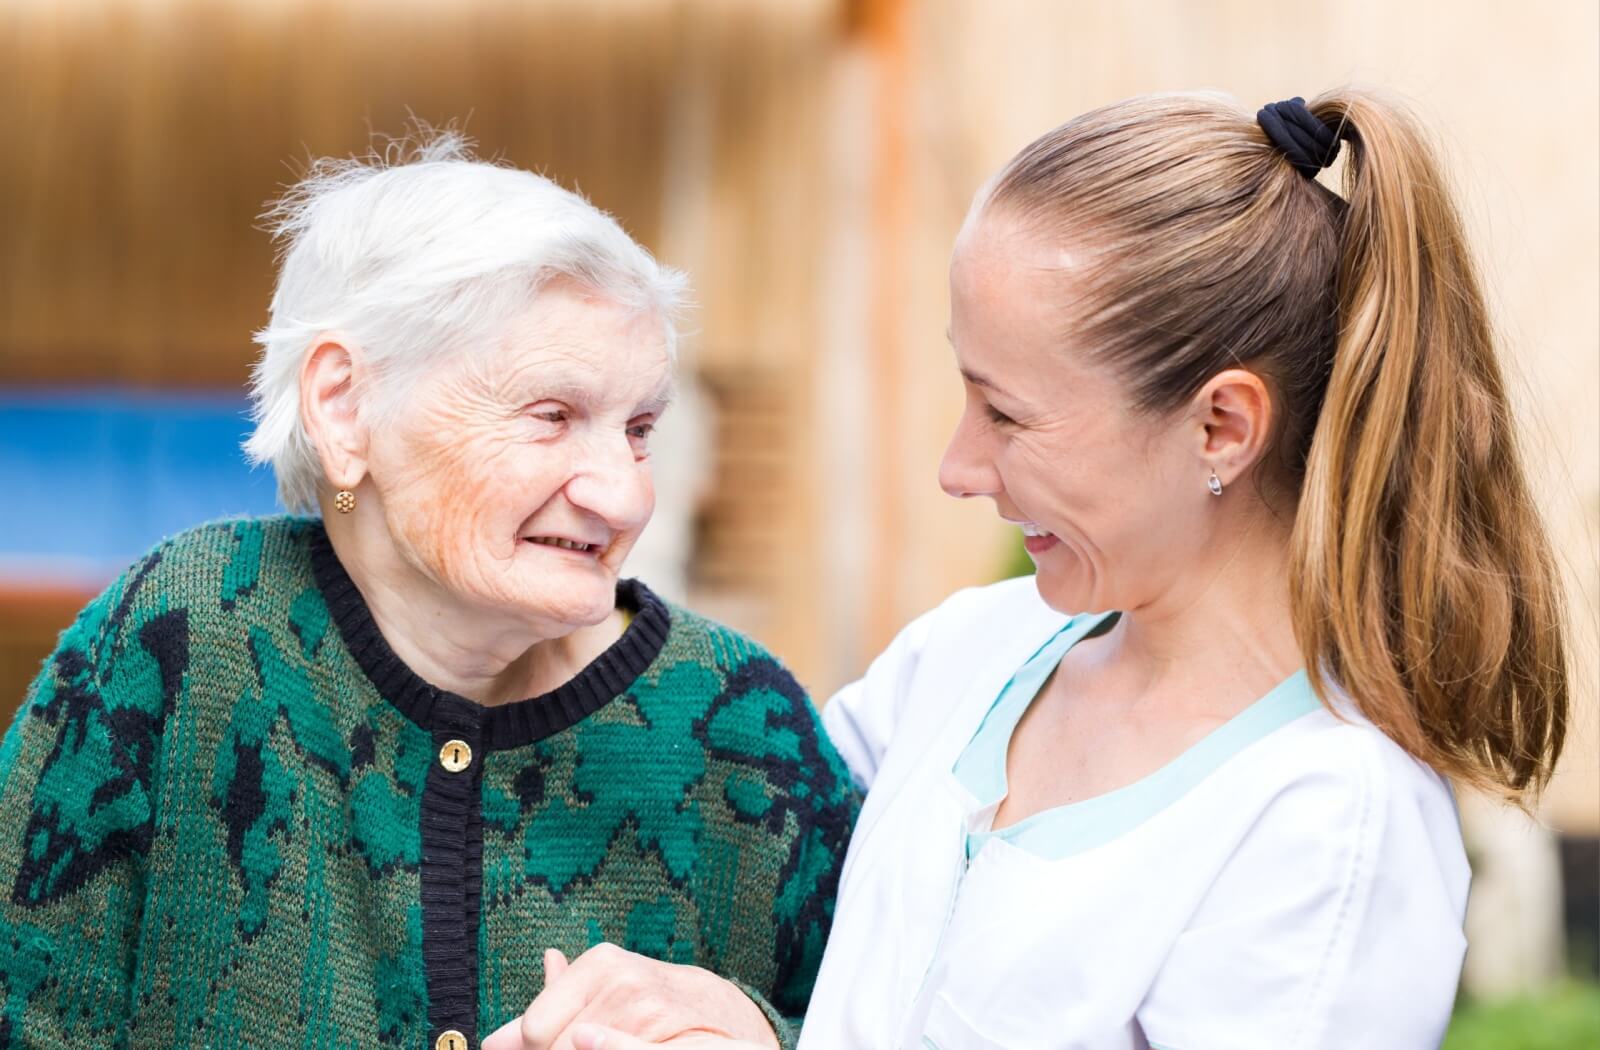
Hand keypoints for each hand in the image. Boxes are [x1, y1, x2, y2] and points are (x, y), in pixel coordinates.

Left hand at [481, 944, 780, 1049]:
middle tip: (583, 1042)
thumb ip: (547, 1012)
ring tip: (599, 1044)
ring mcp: (647, 1011)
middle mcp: (622, 980)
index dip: (537, 1047)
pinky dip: (606, 1048)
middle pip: (556, 1046)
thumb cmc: (648, 1005)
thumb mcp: (600, 994)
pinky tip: (593, 1043)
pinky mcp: (665, 1040)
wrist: (722, 1014)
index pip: (534, 1029)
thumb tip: (489, 1041)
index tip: (548, 1044)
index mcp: (599, 963)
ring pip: (580, 1048)